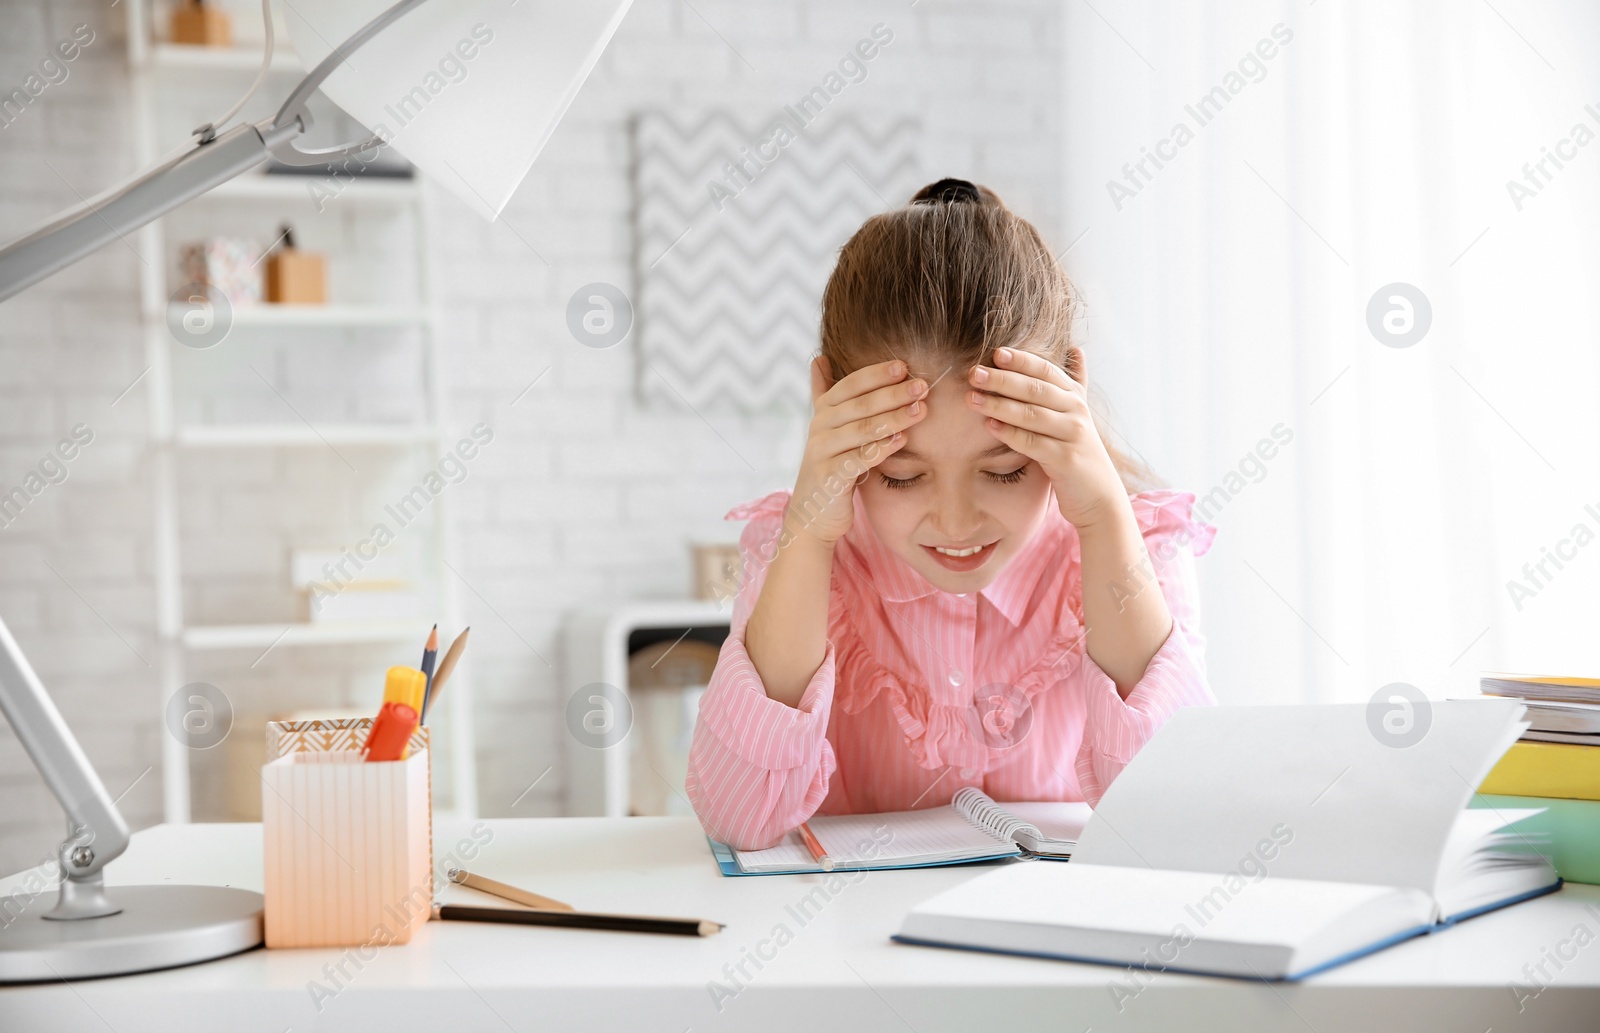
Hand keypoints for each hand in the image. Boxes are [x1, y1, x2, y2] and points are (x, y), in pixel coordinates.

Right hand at [789, 356, 927, 543]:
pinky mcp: (830, 477)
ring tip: (920, 410)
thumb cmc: (831, 466)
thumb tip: (820, 358)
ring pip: (862, 430)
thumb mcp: (828, 428)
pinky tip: (903, 440)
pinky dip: (881, 449)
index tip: (904, 366)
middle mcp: (819, 428)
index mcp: (823, 412)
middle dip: (892, 393)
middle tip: (921, 386)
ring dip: (894, 418)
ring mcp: (822, 452)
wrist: (814, 513)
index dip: (876, 374)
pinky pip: (859, 459)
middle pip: (860, 405)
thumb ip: (824, 394)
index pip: (850, 385)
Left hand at [966, 346, 1125, 530]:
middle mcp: (1076, 411)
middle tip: (974, 373)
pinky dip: (1010, 433)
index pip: (1046, 371)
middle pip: (1035, 389)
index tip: (996, 353)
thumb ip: (1075, 383)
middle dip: (1002, 379)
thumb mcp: (1078, 414)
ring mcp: (1073, 435)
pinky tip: (989, 425)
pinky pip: (1033, 443)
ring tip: (972, 398)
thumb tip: (1075, 348)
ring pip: (1031, 414)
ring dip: (999, 404)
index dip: (1022, 360)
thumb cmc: (1078, 451)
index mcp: (1075, 397)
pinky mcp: (1066, 459)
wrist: (1099, 495)